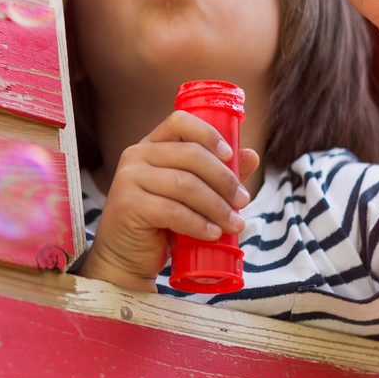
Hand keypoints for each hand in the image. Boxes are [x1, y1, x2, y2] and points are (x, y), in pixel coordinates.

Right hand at [85, 110, 258, 284]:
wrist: (127, 256)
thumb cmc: (160, 223)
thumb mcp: (191, 196)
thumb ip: (217, 175)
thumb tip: (251, 155)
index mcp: (151, 145)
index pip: (180, 122)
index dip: (208, 134)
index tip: (230, 155)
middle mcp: (136, 155)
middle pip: (190, 154)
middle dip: (223, 179)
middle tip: (243, 201)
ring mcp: (128, 179)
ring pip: (184, 184)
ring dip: (216, 206)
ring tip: (234, 224)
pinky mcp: (128, 205)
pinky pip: (172, 211)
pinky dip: (198, 224)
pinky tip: (212, 234)